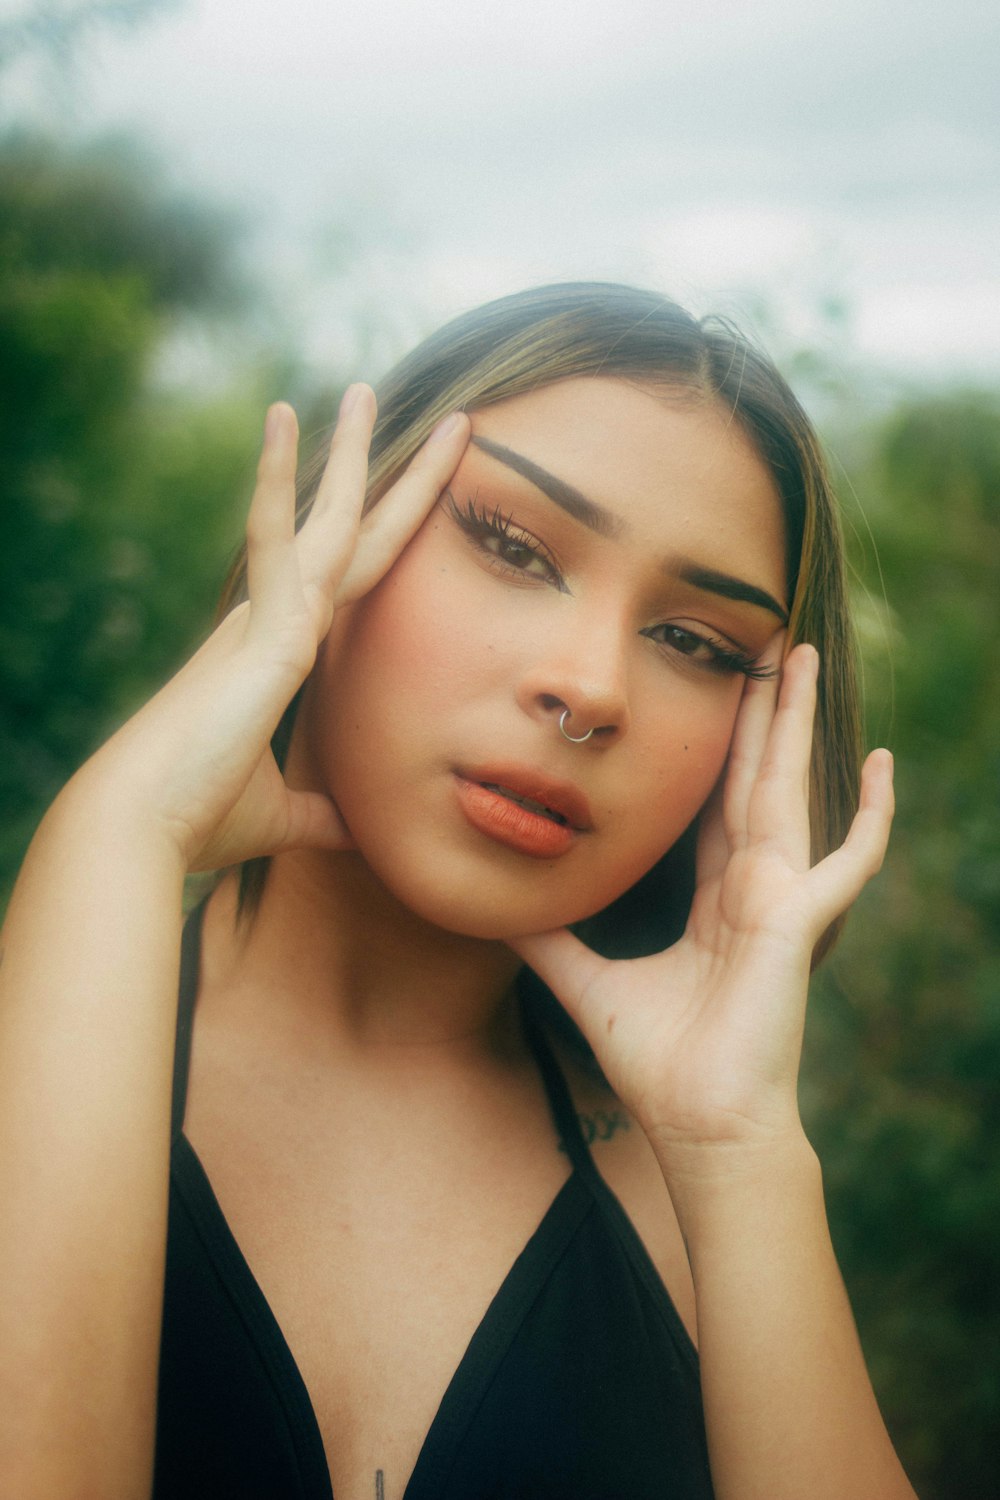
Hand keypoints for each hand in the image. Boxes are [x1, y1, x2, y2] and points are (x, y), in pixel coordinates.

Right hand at [81, 388, 470, 871]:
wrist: (141, 831)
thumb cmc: (196, 817)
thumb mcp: (282, 814)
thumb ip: (321, 812)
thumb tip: (354, 827)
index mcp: (282, 654)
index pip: (355, 582)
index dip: (394, 535)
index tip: (423, 492)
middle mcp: (275, 622)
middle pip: (353, 536)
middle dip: (398, 479)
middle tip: (447, 423)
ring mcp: (268, 620)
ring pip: (326, 521)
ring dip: (348, 454)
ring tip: (361, 387)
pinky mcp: (262, 632)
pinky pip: (275, 539)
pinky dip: (276, 478)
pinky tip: (283, 416)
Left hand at [510, 645, 893, 1166]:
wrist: (699, 1127)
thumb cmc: (657, 1065)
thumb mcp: (584, 983)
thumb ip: (547, 938)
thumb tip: (489, 907)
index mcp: (712, 898)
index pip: (711, 802)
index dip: (711, 748)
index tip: (707, 691)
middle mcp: (750, 887)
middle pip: (751, 776)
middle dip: (756, 710)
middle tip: (760, 642)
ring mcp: (781, 899)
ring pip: (788, 788)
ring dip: (795, 722)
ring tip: (801, 658)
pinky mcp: (800, 920)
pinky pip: (850, 859)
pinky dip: (871, 815)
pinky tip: (885, 763)